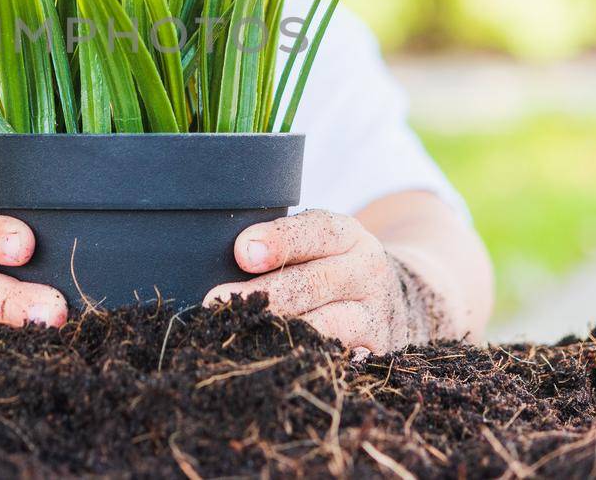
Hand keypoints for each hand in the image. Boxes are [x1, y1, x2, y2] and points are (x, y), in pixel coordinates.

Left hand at [203, 209, 441, 355]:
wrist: (391, 299)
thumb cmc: (327, 265)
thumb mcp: (314, 241)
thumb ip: (274, 243)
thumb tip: (204, 255)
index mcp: (346, 235)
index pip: (314, 231)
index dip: (278, 241)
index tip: (242, 252)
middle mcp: (366, 271)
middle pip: (310, 284)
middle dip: (260, 296)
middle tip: (213, 303)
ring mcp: (375, 315)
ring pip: (324, 328)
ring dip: (276, 334)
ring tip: (234, 338)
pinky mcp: (376, 354)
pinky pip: (334, 361)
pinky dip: (300, 362)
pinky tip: (266, 364)